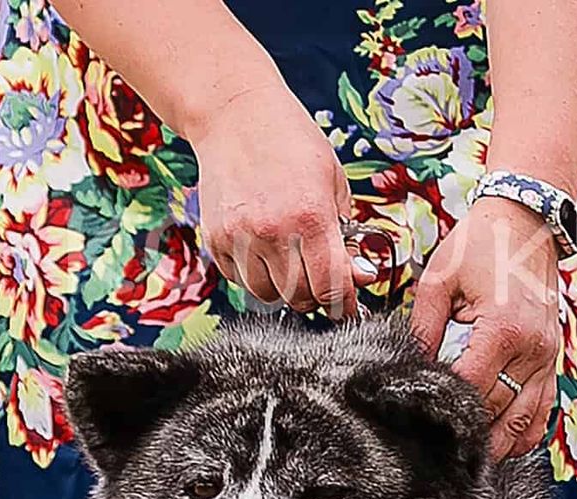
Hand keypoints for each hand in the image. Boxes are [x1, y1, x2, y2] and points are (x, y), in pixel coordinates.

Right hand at [191, 77, 370, 318]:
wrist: (234, 113)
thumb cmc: (291, 143)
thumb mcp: (333, 181)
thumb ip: (347, 234)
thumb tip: (360, 277)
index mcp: (311, 216)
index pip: (332, 286)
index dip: (344, 303)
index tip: (348, 306)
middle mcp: (273, 230)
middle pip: (299, 298)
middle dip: (314, 296)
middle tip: (317, 279)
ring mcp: (240, 236)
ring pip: (267, 295)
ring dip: (282, 288)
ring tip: (288, 261)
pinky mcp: (216, 238)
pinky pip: (239, 279)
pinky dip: (254, 275)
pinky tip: (262, 249)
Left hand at [410, 198, 562, 459]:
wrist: (527, 222)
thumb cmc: (481, 245)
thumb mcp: (439, 279)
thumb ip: (423, 328)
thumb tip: (408, 370)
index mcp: (504, 329)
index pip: (472, 387)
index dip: (448, 409)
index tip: (423, 421)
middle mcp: (533, 350)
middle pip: (497, 411)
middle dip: (468, 430)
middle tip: (439, 450)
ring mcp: (548, 360)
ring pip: (524, 422)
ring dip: (498, 443)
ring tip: (469, 459)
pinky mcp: (552, 362)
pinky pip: (542, 413)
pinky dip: (523, 433)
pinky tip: (502, 444)